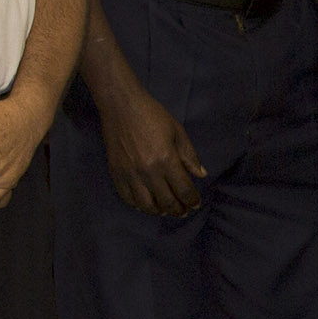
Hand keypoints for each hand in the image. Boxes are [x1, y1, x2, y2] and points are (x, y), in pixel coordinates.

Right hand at [95, 82, 206, 216]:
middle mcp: (148, 172)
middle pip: (166, 201)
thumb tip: (201, 175)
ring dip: (158, 211)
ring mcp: (130, 174)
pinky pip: (127, 197)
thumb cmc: (153, 116)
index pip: (183, 190)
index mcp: (167, 160)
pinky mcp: (116, 173)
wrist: (121, 107)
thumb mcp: (178, 132)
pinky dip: (137, 205)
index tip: (196, 204)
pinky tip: (145, 205)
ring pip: (146, 205)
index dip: (192, 200)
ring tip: (166, 211)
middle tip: (184, 212)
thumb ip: (190, 156)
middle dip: (178, 210)